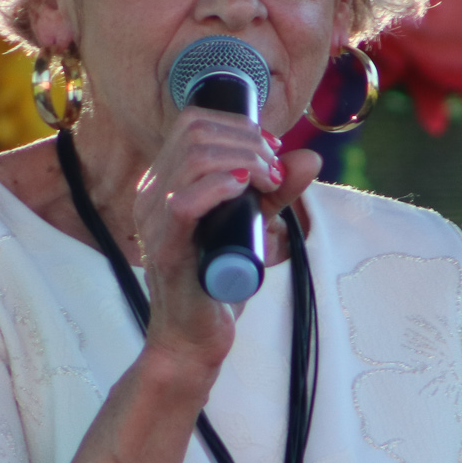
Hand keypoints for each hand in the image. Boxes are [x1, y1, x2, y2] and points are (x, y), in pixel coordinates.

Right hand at [131, 108, 321, 367]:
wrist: (194, 340)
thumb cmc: (216, 285)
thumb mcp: (252, 228)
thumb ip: (276, 192)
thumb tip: (310, 157)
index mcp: (164, 182)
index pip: (193, 123)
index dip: (238, 125)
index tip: (272, 150)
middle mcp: (151, 193)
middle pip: (195, 131)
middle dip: (248, 141)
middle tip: (276, 172)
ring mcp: (153, 219)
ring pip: (194, 158)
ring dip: (244, 161)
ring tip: (270, 184)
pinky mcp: (164, 248)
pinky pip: (184, 202)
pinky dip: (220, 187)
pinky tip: (245, 190)